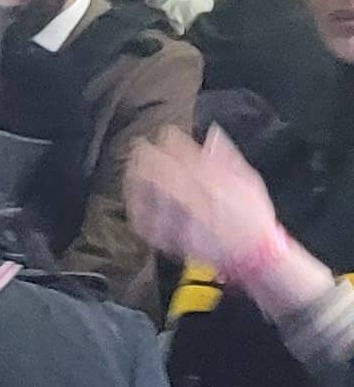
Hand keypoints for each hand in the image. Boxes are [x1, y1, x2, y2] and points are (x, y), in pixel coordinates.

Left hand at [124, 126, 280, 271]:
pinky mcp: (173, 239)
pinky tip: (134, 198)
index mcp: (216, 182)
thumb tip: (213, 134)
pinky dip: (138, 208)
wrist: (254, 254)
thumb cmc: (253, 217)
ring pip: (151, 195)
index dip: (171, 141)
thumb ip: (228, 158)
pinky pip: (148, 223)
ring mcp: (182, 219)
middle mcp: (197, 198)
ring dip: (137, 179)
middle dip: (147, 156)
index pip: (186, 155)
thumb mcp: (249, 181)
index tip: (163, 132)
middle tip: (138, 146)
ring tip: (132, 168)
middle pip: (162, 172)